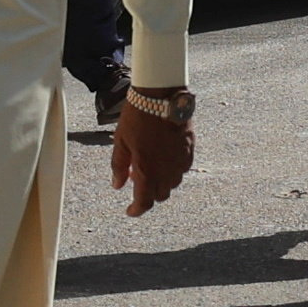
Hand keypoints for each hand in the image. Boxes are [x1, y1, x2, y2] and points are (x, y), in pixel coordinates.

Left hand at [110, 95, 193, 213]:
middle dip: (148, 193)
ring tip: (149, 165)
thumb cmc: (137, 118)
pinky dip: (172, 170)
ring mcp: (181, 161)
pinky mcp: (189, 150)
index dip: (136, 210)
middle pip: (160, 195)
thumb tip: (118, 186)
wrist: (161, 96)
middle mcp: (167, 171)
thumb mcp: (120, 142)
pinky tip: (163, 157)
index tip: (130, 210)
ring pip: (173, 184)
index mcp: (147, 172)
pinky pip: (182, 169)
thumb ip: (119, 167)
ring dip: (161, 182)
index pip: (144, 202)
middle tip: (136, 178)